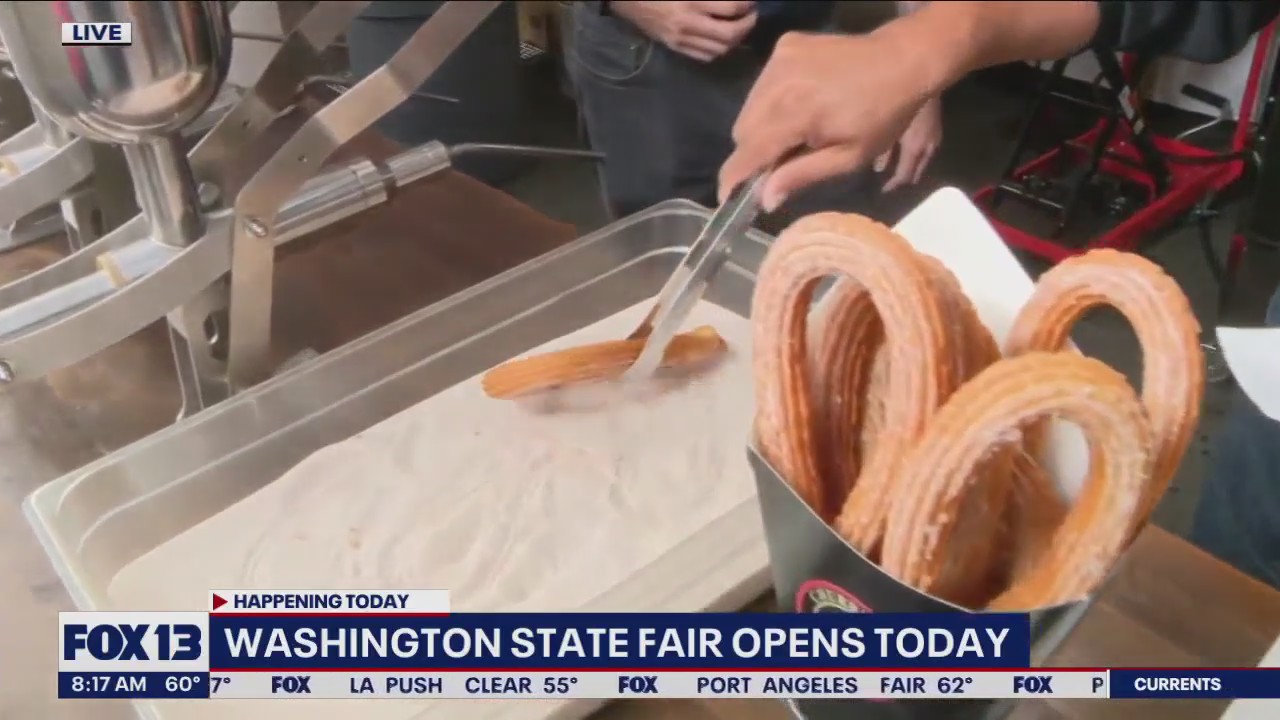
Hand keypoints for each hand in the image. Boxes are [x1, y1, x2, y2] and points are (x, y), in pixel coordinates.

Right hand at [611, 1, 757, 62]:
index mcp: (692, 1)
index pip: (732, 7)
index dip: (747, 4)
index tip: (752, 0)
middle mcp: (688, 23)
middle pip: (730, 34)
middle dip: (747, 25)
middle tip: (752, 14)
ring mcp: (680, 39)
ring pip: (719, 49)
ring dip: (736, 39)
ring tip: (740, 26)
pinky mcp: (675, 47)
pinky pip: (704, 56)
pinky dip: (719, 49)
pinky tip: (722, 38)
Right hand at [719, 30, 938, 209]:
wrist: (903, 59)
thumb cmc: (883, 115)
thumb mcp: (849, 156)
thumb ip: (801, 175)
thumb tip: (764, 200)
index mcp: (795, 113)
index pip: (748, 152)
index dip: (733, 179)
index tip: (727, 199)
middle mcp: (778, 83)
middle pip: (742, 132)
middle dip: (754, 153)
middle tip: (781, 163)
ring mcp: (779, 60)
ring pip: (748, 109)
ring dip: (761, 128)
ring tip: (794, 132)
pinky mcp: (784, 47)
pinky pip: (762, 86)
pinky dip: (771, 102)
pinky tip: (798, 104)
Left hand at [874, 96, 941, 191]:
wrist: (926, 77)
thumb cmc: (904, 101)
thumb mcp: (889, 127)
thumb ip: (883, 150)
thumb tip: (877, 169)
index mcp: (915, 149)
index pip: (904, 177)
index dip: (892, 186)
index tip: (882, 190)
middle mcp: (928, 149)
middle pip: (915, 174)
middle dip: (901, 180)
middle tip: (887, 183)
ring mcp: (934, 141)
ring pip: (920, 164)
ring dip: (908, 168)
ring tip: (893, 169)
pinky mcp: (936, 133)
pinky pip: (924, 153)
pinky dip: (913, 158)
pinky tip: (902, 152)